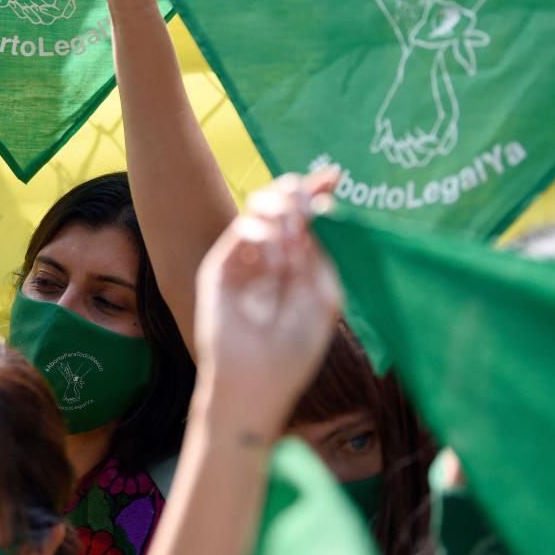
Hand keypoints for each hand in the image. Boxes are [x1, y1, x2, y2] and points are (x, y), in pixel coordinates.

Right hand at [193, 170, 342, 435]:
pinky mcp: (220, 269)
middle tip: (309, 196)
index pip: (307, 218)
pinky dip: (261, 234)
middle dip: (297, 193)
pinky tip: (276, 255)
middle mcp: (272, 257)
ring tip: (293, 226)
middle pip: (282, 206)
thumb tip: (319, 205)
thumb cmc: (294, 347)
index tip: (334, 173)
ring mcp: (244, 262)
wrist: (256, 381)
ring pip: (258, 211)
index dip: (318, 193)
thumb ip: (321, 250)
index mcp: (299, 264)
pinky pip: (240, 233)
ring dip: (280, 208)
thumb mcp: (323, 294)